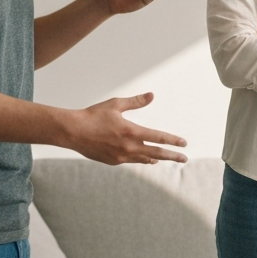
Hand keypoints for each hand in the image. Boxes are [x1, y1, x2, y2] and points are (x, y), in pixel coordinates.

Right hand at [66, 93, 187, 164]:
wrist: (72, 132)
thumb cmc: (93, 116)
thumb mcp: (115, 105)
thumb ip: (135, 102)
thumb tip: (151, 96)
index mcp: (131, 131)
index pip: (158, 138)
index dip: (173, 140)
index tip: (183, 143)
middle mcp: (128, 146)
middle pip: (156, 153)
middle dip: (172, 155)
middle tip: (184, 158)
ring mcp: (120, 156)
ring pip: (144, 159)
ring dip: (157, 158)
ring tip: (166, 158)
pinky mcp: (113, 161)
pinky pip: (132, 161)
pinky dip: (141, 160)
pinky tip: (146, 159)